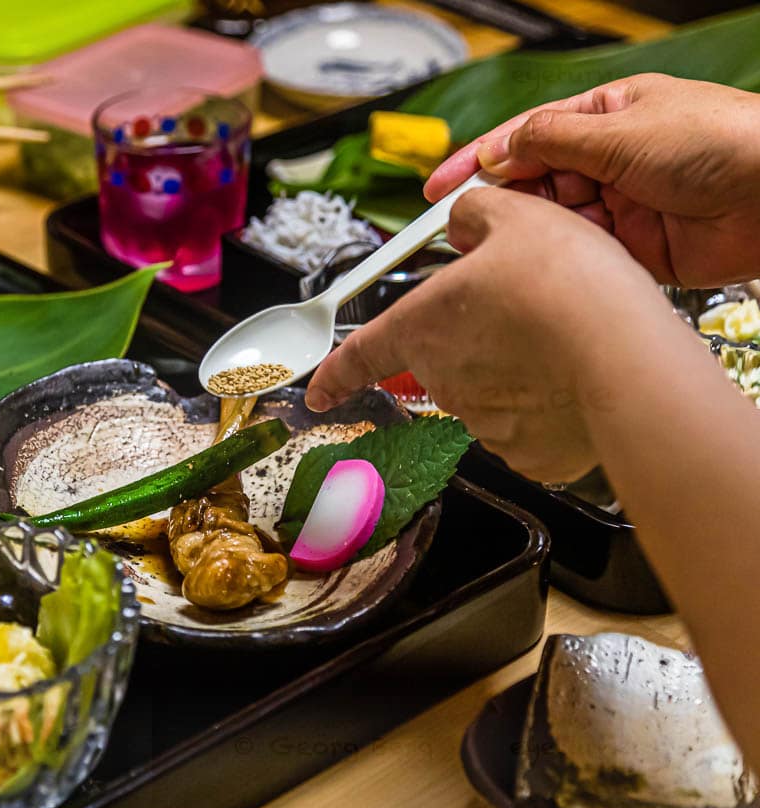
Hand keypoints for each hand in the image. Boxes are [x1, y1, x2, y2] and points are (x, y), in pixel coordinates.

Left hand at [305, 188, 685, 481]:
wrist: (626, 359)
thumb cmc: (568, 287)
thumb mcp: (514, 216)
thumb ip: (474, 216)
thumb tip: (462, 221)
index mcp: (421, 325)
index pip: (360, 354)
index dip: (334, 373)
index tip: (319, 392)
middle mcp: (442, 379)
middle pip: (447, 359)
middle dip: (477, 341)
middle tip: (528, 313)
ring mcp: (483, 420)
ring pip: (492, 391)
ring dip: (516, 371)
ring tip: (561, 341)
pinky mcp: (526, 452)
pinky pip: (530, 425)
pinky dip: (547, 406)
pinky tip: (574, 379)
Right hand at [426, 74, 759, 287]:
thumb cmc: (722, 140)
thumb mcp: (620, 130)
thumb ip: (551, 142)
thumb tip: (500, 151)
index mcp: (606, 118)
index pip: (525, 137)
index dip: (478, 161)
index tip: (437, 186)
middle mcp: (610, 161)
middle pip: (534, 183)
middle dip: (501, 201)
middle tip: (463, 222)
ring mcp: (622, 205)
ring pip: (554, 222)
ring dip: (532, 231)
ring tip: (508, 241)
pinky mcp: (635, 250)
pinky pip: (582, 255)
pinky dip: (563, 258)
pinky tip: (549, 260)